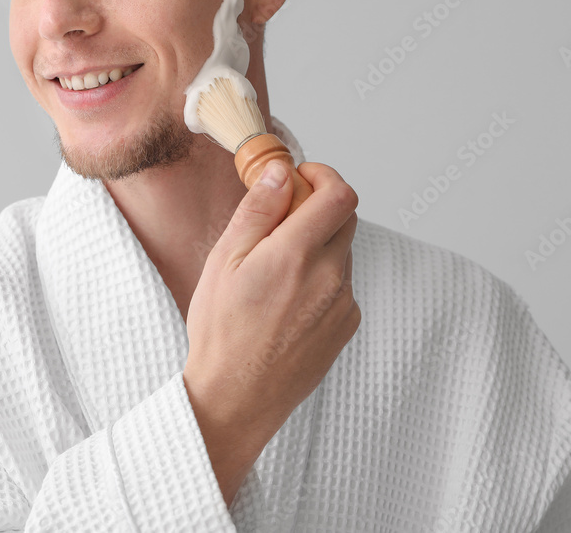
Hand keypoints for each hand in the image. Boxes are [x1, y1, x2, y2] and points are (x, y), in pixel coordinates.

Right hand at [182, 159, 359, 504]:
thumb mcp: (225, 261)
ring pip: (342, 252)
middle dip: (319, 208)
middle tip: (283, 221)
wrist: (237, 398)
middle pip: (346, 219)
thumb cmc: (223, 332)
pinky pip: (342, 285)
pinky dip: (322, 279)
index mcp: (297, 254)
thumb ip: (258, 210)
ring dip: (318, 246)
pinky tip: (288, 301)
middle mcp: (330, 276)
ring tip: (277, 272)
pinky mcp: (347, 325)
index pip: (340, 194)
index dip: (323, 176)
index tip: (301, 179)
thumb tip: (281, 172)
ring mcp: (343, 303)